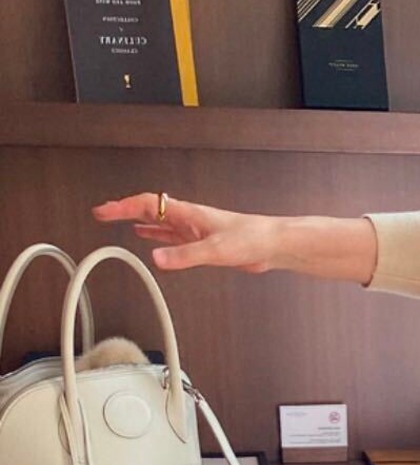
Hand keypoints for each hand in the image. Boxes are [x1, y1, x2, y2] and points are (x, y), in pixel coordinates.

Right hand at [91, 192, 283, 272]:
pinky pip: (173, 237)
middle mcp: (188, 218)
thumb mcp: (214, 250)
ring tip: (121, 224)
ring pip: (160, 223)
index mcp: (187, 213)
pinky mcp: (204, 243)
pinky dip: (158, 237)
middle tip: (104, 214)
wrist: (272, 245)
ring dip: (140, 222)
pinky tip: (153, 241)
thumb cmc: (251, 238)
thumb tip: (157, 259)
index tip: (103, 211)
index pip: (146, 204)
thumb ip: (185, 256)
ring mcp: (195, 230)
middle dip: (124, 211)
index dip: (122, 207)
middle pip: (149, 210)